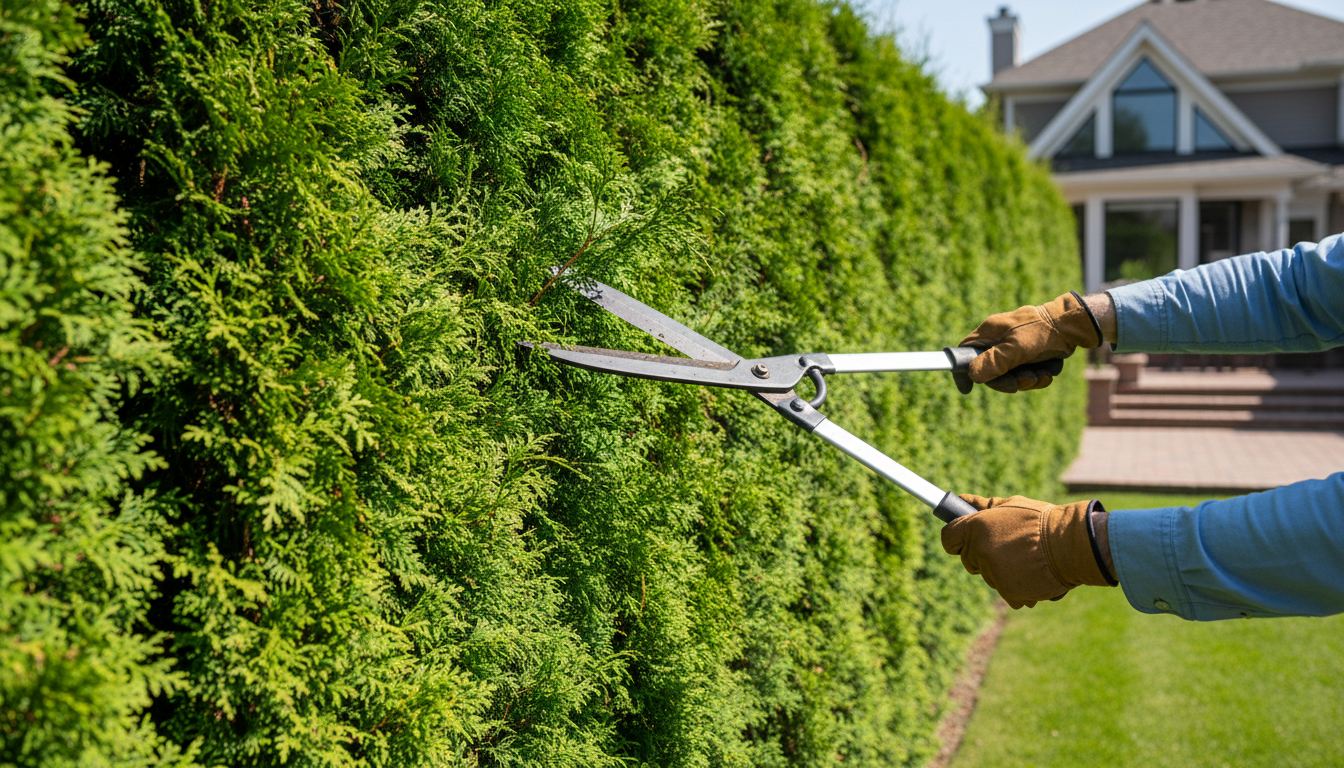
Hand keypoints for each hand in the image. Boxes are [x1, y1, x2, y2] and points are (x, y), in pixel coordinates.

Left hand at [941, 495, 1115, 608]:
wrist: (1071, 544)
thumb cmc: (1042, 521)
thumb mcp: (1011, 505)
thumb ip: (981, 505)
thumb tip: (959, 499)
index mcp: (977, 527)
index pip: (948, 538)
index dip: (956, 539)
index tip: (964, 540)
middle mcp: (980, 550)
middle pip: (967, 559)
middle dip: (982, 555)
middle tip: (1007, 546)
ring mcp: (993, 573)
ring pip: (988, 576)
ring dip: (1001, 570)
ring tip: (1025, 558)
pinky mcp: (1008, 592)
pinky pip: (1005, 592)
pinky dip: (1016, 587)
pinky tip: (1030, 574)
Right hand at [960, 291, 1105, 392]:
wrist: (1073, 325)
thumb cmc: (1043, 331)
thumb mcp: (1017, 348)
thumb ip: (994, 361)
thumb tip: (972, 375)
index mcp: (990, 332)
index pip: (965, 352)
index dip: (964, 371)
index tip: (968, 389)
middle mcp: (998, 339)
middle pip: (990, 370)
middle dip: (1008, 380)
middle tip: (1025, 381)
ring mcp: (1013, 347)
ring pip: (1010, 374)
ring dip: (1027, 379)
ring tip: (1043, 374)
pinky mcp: (1027, 354)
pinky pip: (1025, 373)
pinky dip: (1037, 376)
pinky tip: (1048, 372)